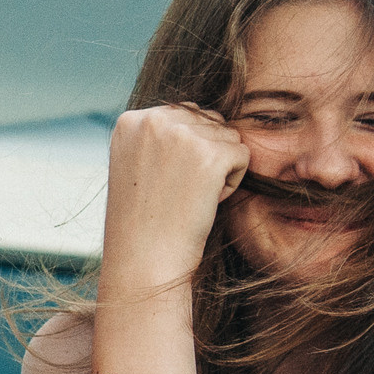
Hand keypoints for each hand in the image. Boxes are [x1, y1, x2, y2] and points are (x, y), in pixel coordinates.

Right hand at [101, 103, 248, 286]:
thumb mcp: (135, 165)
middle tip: (178, 191)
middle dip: (204, 155)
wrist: (143, 260)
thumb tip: (201, 113)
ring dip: (219, 168)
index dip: (184, 152)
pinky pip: (243, 155)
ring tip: (190, 197)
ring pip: (228, 136)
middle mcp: (153, 119)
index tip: (163, 182)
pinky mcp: (210, 154)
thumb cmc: (142, 221)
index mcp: (130, 120)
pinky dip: (232, 182)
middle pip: (208, 121)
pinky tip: (205, 202)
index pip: (183, 115)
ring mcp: (182, 135)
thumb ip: (159, 135)